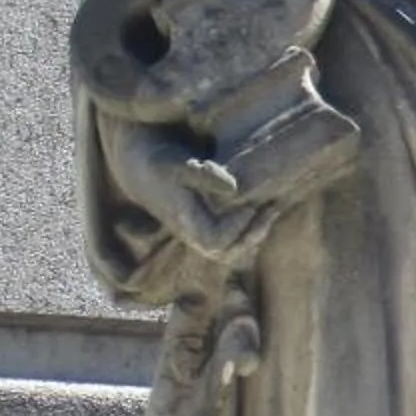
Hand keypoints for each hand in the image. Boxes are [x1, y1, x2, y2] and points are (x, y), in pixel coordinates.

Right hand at [97, 110, 277, 266]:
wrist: (142, 168)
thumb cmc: (162, 163)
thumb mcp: (180, 164)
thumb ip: (203, 175)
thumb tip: (233, 187)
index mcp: (184, 221)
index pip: (215, 240)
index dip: (236, 228)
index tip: (251, 205)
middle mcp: (191, 233)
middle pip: (226, 252)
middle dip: (252, 234)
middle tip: (272, 209)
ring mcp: (198, 233)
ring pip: (231, 250)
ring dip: (255, 232)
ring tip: (273, 208)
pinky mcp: (205, 227)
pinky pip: (232, 240)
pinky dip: (251, 228)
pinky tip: (266, 209)